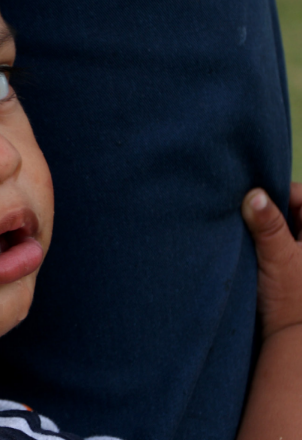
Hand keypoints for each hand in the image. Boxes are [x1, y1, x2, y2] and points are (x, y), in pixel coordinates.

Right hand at [242, 184, 301, 338]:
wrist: (291, 345)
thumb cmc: (292, 303)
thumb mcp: (278, 258)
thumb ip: (266, 225)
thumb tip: (254, 194)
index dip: (277, 194)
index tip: (252, 200)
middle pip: (292, 211)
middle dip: (268, 211)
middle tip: (244, 214)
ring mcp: (300, 259)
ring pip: (282, 229)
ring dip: (263, 229)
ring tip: (243, 233)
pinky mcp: (290, 271)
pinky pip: (275, 246)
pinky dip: (262, 244)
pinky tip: (245, 250)